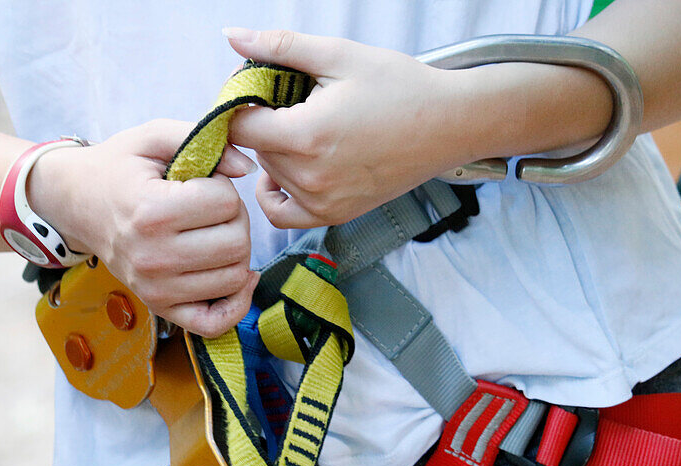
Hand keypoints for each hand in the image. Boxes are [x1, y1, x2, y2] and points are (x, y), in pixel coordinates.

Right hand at [29, 119, 258, 337]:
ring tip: (212, 233)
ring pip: (235, 276)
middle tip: (212, 209)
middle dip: (235, 218)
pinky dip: (235, 302)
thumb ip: (202, 139)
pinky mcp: (160, 307)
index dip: (222, 187)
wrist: (77, 203)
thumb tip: (247, 167)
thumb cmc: (119, 168)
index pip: (226, 203)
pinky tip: (236, 276)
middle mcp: (153, 257)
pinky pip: (215, 323)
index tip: (200, 183)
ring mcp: (155, 288)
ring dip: (236, 251)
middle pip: (237, 243)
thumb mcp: (152, 137)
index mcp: (151, 212)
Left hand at [225, 28, 465, 228]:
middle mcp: (311, 176)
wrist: (449, 124)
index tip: (260, 88)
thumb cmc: (400, 87)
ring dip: (274, 151)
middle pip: (254, 149)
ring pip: (269, 175)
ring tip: (306, 125)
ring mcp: (323, 201)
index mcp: (308, 135)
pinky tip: (287, 168)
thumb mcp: (338, 54)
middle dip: (262, 122)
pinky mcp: (335, 214)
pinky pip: (283, 215)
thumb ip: (279, 47)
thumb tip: (231, 36)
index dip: (240, 103)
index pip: (238, 127)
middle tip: (292, 101)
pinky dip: (276, 193)